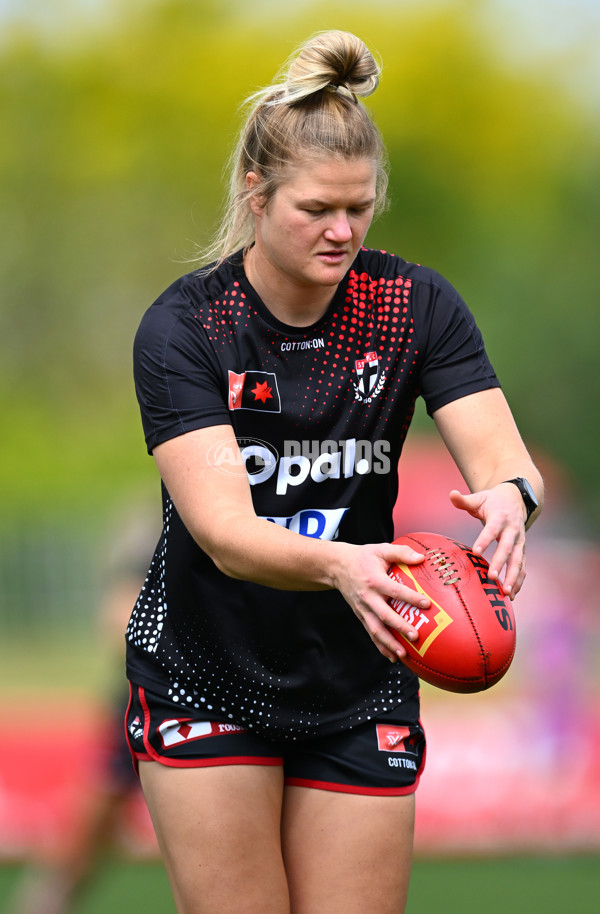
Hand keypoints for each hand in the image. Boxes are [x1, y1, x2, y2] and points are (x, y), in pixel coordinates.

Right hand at [332, 542, 429, 661]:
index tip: (426, 604)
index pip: (395, 591)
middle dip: (400, 627)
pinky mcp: (361, 616)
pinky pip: (371, 633)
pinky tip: (393, 657)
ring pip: (376, 629)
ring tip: (403, 655)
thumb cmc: (363, 557)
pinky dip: (381, 646)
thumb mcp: (380, 549)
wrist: (337, 566)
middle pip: (384, 615)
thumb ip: (401, 553)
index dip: (410, 597)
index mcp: (375, 581)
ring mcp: (363, 609)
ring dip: (389, 643)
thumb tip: (422, 558)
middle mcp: (368, 597)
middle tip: (415, 636)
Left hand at [449, 484, 526, 598]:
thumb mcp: (479, 498)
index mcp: (500, 518)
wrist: (516, 499)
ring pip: (518, 561)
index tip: (475, 551)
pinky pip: (522, 567)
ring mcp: (520, 541)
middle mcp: (513, 530)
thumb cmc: (492, 501)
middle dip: (500, 563)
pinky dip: (519, 581)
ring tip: (506, 592)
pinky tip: (512, 595)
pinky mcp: (522, 550)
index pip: (491, 530)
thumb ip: (464, 500)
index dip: (484, 540)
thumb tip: (451, 494)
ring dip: (513, 577)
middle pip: (507, 548)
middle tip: (491, 577)